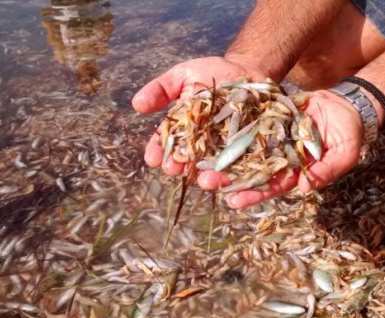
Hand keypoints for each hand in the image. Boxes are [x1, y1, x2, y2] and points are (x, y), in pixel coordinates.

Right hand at [134, 55, 266, 174]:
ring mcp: (225, 148)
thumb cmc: (211, 73)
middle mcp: (201, 144)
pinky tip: (237, 181)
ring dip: (209, 177)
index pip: (166, 143)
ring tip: (204, 180)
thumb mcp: (182, 76)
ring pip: (215, 168)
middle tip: (174, 170)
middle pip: (189, 160)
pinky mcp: (248, 149)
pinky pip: (244, 165)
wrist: (247, 70)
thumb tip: (137, 104)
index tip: (152, 158)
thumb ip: (161, 89)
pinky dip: (241, 175)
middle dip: (181, 166)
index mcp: (182, 129)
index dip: (158, 151)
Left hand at [215, 90, 364, 207]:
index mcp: (297, 172)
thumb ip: (327, 170)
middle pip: (251, 170)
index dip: (254, 194)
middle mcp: (280, 158)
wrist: (348, 105)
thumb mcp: (345, 153)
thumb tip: (307, 187)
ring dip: (224, 155)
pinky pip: (249, 124)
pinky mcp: (270, 118)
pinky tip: (211, 131)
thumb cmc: (350, 134)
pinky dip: (232, 128)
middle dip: (229, 177)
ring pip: (245, 149)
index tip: (234, 201)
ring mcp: (273, 138)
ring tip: (201, 160)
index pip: (272, 185)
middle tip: (205, 181)